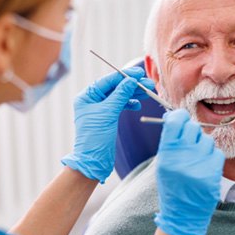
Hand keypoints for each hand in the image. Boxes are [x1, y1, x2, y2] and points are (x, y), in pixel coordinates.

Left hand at [61, 67, 154, 182]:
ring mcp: (100, 109)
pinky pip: (120, 106)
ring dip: (133, 94)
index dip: (124, 76)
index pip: (108, 81)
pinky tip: (138, 104)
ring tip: (148, 92)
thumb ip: (121, 94)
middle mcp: (92, 101)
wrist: (93, 161)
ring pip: (119, 96)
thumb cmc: (95, 137)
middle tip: (148, 83)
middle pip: (115, 87)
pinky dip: (129, 104)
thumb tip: (131, 80)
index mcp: (87, 96)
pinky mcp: (107, 118)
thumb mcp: (109, 112)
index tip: (139, 73)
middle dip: (132, 85)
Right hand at [154, 109, 224, 234]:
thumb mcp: (163, 164)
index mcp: (166, 153)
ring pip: (207, 139)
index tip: (181, 118)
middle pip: (192, 127)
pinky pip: (217, 152)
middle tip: (190, 141)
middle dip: (192, 132)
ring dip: (203, 146)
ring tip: (196, 160)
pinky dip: (212, 157)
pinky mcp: (213, 173)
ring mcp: (199, 165)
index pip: (175, 121)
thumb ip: (169, 141)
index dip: (179, 116)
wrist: (182, 214)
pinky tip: (205, 167)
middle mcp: (182, 157)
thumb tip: (175, 116)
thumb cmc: (172, 186)